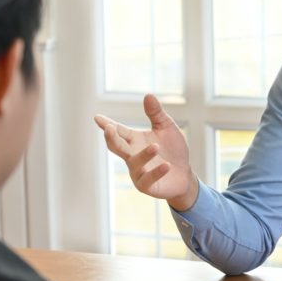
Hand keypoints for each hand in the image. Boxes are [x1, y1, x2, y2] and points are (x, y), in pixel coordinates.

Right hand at [94, 94, 198, 210]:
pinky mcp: (147, 185)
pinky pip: (148, 178)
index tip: (97, 118)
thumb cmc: (173, 150)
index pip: (118, 131)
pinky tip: (166, 165)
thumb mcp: (166, 128)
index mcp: (134, 140)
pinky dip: (156, 171)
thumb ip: (156, 113)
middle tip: (109, 128)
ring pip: (134, 162)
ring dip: (144, 155)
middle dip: (111, 138)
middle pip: (117, 146)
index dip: (107, 124)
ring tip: (156, 147)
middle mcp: (132, 155)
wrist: (184, 174)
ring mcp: (137, 172)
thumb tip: (148, 95)